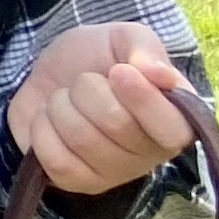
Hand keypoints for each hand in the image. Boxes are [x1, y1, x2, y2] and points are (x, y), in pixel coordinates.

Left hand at [10, 22, 200, 194]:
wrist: (50, 74)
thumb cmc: (97, 58)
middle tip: (85, 81)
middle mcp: (150, 154)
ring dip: (62, 106)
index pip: (173, 129)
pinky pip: (55, 159)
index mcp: (175, 119)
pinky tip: (50, 120)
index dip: (144, 101)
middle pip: (117, 124)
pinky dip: (43, 129)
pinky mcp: (76, 182)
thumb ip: (144, 47)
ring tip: (67, 99)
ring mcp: (113, 173)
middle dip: (89, 90)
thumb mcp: (122, 37)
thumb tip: (159, 75)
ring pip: (82, 138)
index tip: (118, 72)